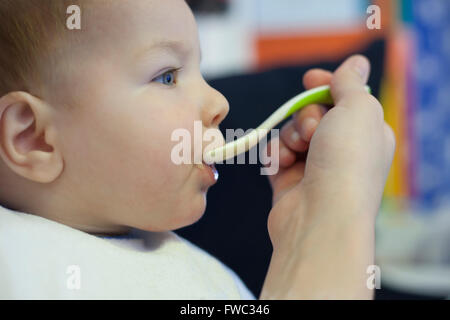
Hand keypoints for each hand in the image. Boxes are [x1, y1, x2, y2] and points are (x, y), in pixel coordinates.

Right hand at [260, 55, 395, 298]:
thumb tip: (356, 63)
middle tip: (313, 131)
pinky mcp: (290, 181)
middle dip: (307, 116)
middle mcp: (343, 150)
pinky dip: (275, 155)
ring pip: (292, 132)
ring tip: (297, 153)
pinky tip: (281, 166)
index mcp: (367, 133)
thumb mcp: (357, 109)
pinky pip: (275, 153)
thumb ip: (351, 83)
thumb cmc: (346, 162)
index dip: (327, 86)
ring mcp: (316, 167)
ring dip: (290, 136)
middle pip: (314, 113)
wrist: (320, 217)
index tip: (311, 80)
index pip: (345, 100)